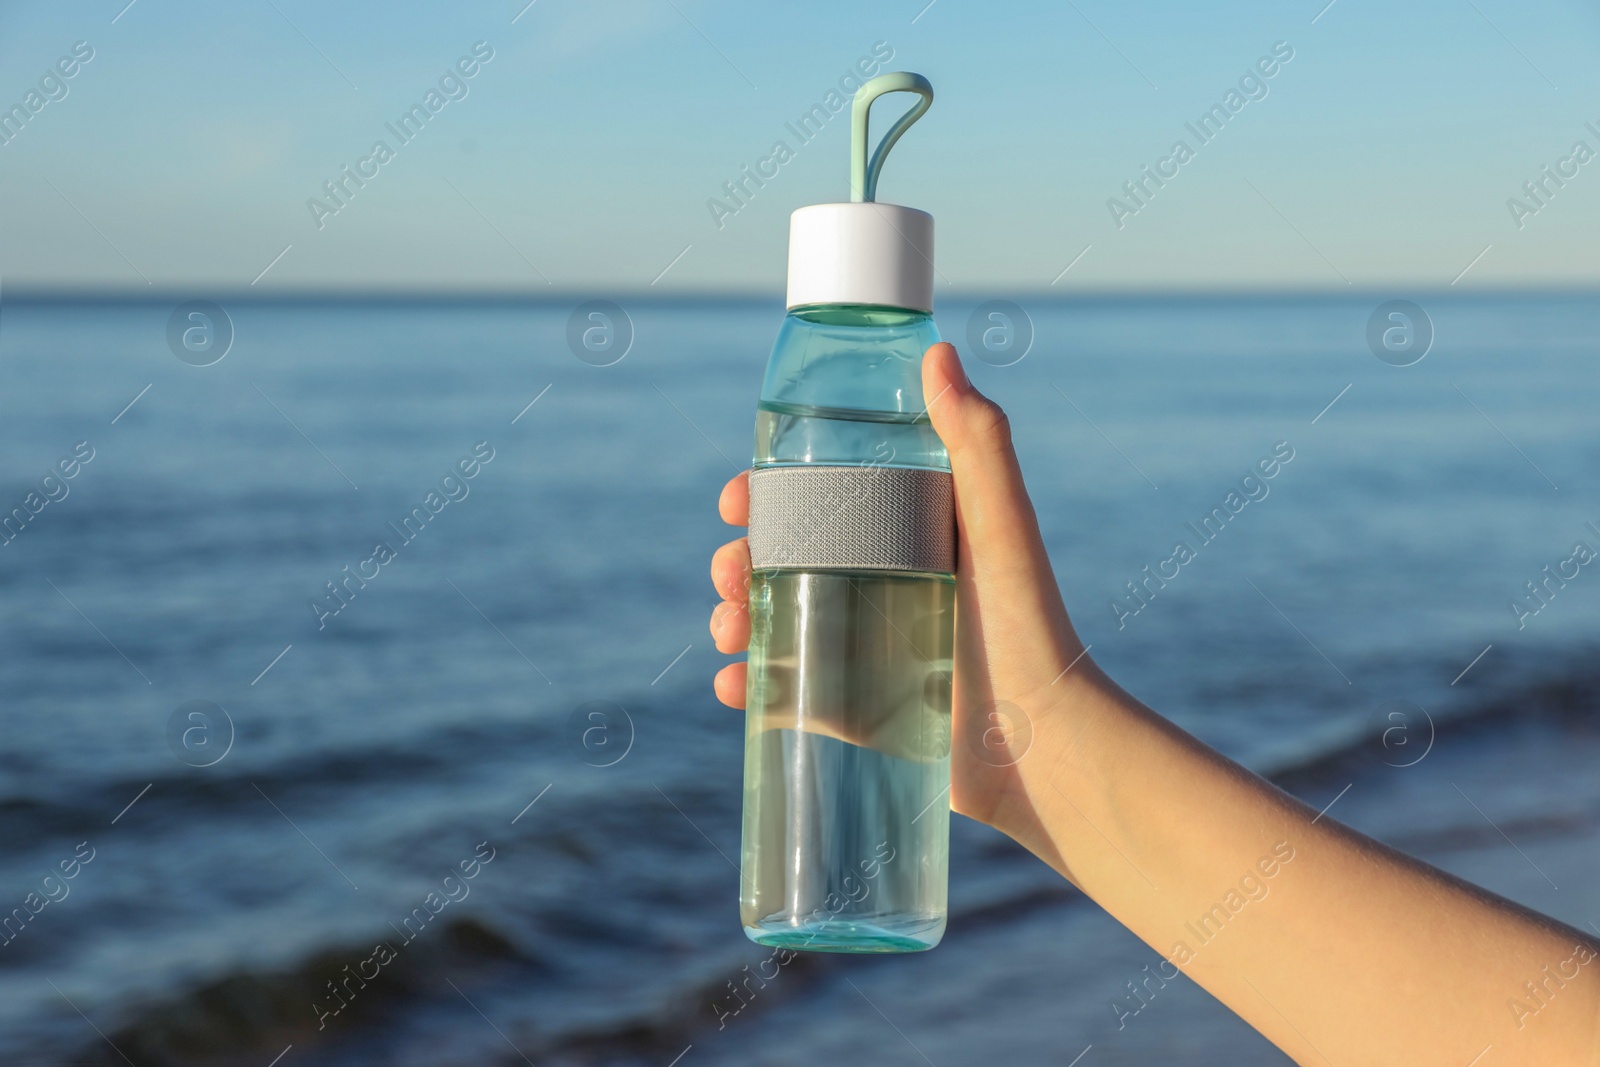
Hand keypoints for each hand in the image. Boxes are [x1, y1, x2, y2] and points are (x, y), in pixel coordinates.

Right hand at [709, 342, 1094, 847]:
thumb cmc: (1032, 634)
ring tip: (727, 630)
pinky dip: (752, 686)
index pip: (827, 501)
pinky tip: (735, 685)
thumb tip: (937, 351)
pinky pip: (790, 693)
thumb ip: (978, 443)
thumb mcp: (1001, 530)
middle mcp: (889, 588)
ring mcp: (870, 653)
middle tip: (728, 572)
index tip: (737, 500)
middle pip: (789, 562)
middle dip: (742, 561)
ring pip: (779, 623)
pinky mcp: (861, 714)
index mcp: (915, 537)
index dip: (773, 496)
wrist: (1046, 753)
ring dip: (736, 618)